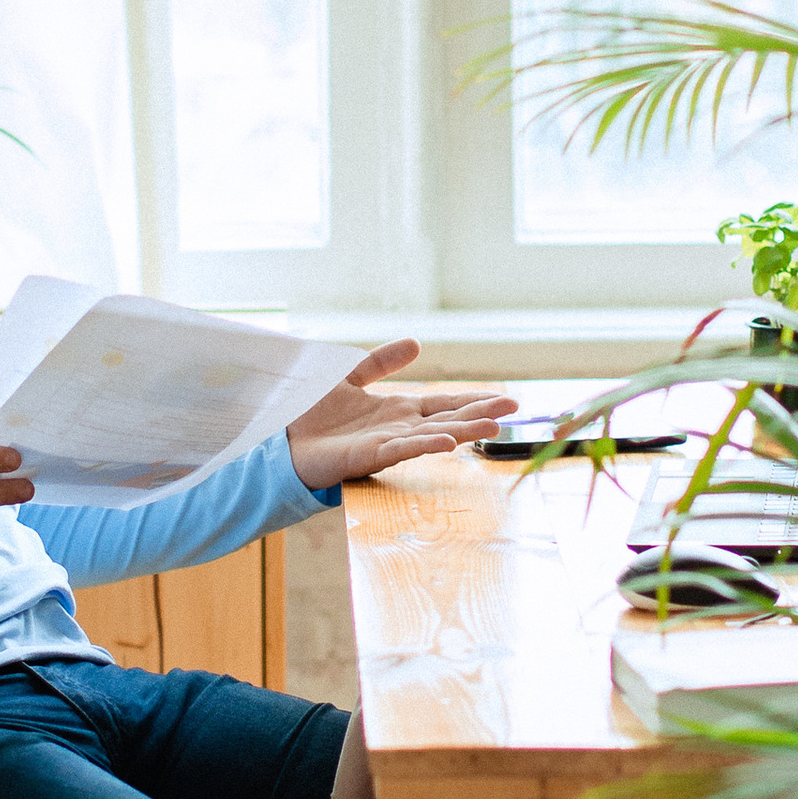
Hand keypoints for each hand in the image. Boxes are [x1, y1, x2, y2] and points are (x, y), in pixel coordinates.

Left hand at [286, 344, 517, 491]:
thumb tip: (416, 343)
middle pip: (448, 418)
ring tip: (494, 426)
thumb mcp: (351, 376)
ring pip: (433, 435)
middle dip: (481, 413)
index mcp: (398, 411)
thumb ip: (381, 362)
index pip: (444, 403)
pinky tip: (448, 441)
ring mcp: (387, 443)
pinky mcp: (369, 456)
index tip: (505, 398)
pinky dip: (426, 444)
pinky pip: (402, 449)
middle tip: (514, 407)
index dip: (474, 400)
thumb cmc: (313, 415)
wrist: (283, 439)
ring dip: (464, 431)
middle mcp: (399, 429)